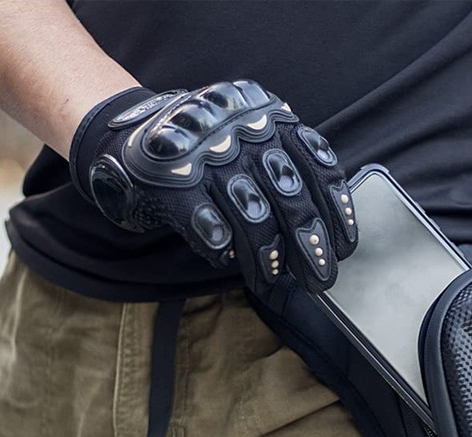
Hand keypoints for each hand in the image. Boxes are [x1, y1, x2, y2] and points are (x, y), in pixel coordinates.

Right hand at [70, 81, 357, 293]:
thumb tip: (328, 232)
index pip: (319, 168)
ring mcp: (206, 156)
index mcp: (271, 121)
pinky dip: (220, 244)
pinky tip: (225, 257)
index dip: (337, 212)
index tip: (345, 248)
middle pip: (291, 198)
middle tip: (321, 280)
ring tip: (271, 280)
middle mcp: (244, 133)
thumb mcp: (253, 142)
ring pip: (253, 215)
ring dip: (267, 255)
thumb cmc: (205, 154)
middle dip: (311, 246)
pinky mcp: (170, 182)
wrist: (126, 135)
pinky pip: (205, 220)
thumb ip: (289, 169)